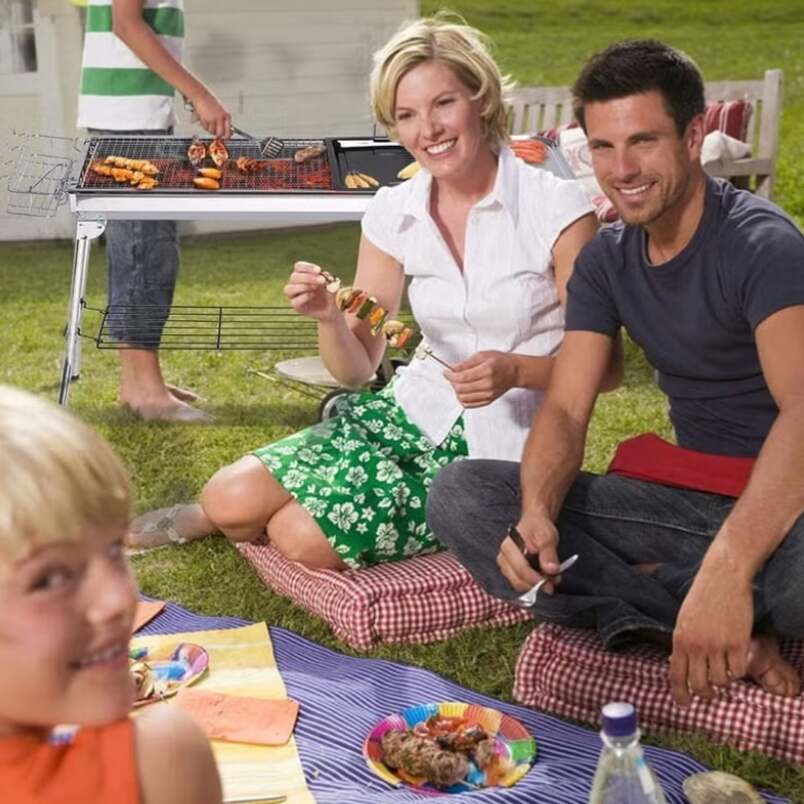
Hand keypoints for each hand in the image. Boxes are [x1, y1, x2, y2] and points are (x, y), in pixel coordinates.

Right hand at [189, 90, 231, 137]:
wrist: (201, 95)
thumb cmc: (210, 102)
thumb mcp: (221, 110)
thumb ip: (224, 119)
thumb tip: (226, 131)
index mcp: (227, 115)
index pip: (229, 130)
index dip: (227, 136)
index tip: (226, 137)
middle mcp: (221, 117)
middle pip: (220, 134)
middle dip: (217, 135)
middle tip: (215, 133)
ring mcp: (213, 119)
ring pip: (212, 131)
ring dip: (209, 130)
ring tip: (208, 123)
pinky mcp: (206, 119)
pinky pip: (205, 128)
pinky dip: (204, 126)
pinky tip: (203, 119)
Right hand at [284, 261, 337, 322]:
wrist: (332, 309)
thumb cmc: (330, 293)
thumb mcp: (333, 285)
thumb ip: (331, 283)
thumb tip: (326, 282)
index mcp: (303, 274)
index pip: (298, 266)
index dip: (307, 267)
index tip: (318, 270)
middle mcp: (296, 284)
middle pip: (294, 276)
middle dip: (308, 277)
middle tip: (322, 281)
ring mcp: (295, 295)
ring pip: (289, 289)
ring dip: (303, 287)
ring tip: (315, 288)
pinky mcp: (297, 306)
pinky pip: (294, 301)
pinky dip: (303, 297)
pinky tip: (312, 295)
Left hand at [444, 350, 517, 407]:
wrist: (514, 371)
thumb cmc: (500, 361)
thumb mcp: (482, 355)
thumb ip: (466, 363)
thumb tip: (452, 369)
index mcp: (486, 370)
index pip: (462, 377)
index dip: (450, 375)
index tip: (446, 372)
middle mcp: (488, 384)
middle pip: (461, 389)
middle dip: (452, 382)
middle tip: (452, 376)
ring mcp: (488, 394)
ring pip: (463, 399)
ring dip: (456, 391)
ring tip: (458, 383)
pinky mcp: (488, 401)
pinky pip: (469, 405)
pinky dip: (462, 399)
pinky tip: (464, 391)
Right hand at [496, 512, 561, 593]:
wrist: (535, 523)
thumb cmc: (539, 528)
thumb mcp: (547, 537)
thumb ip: (548, 554)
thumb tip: (551, 570)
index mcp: (509, 547)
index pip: (521, 569)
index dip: (536, 580)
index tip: (550, 585)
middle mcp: (503, 558)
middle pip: (517, 580)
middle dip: (536, 585)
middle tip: (553, 583)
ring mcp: (506, 566)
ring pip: (519, 584)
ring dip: (536, 585)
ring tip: (552, 578)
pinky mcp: (511, 571)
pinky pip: (521, 583)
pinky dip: (533, 583)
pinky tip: (545, 577)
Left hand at [669, 563, 752, 705]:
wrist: (722, 578)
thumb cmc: (702, 598)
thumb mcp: (683, 620)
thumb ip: (683, 643)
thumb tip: (679, 666)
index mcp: (680, 639)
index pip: (677, 675)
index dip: (680, 694)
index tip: (684, 704)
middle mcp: (697, 645)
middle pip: (699, 685)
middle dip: (704, 694)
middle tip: (709, 693)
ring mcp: (718, 645)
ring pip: (720, 681)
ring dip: (722, 682)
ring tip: (723, 672)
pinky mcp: (738, 643)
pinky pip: (738, 671)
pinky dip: (737, 672)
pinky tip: (735, 662)